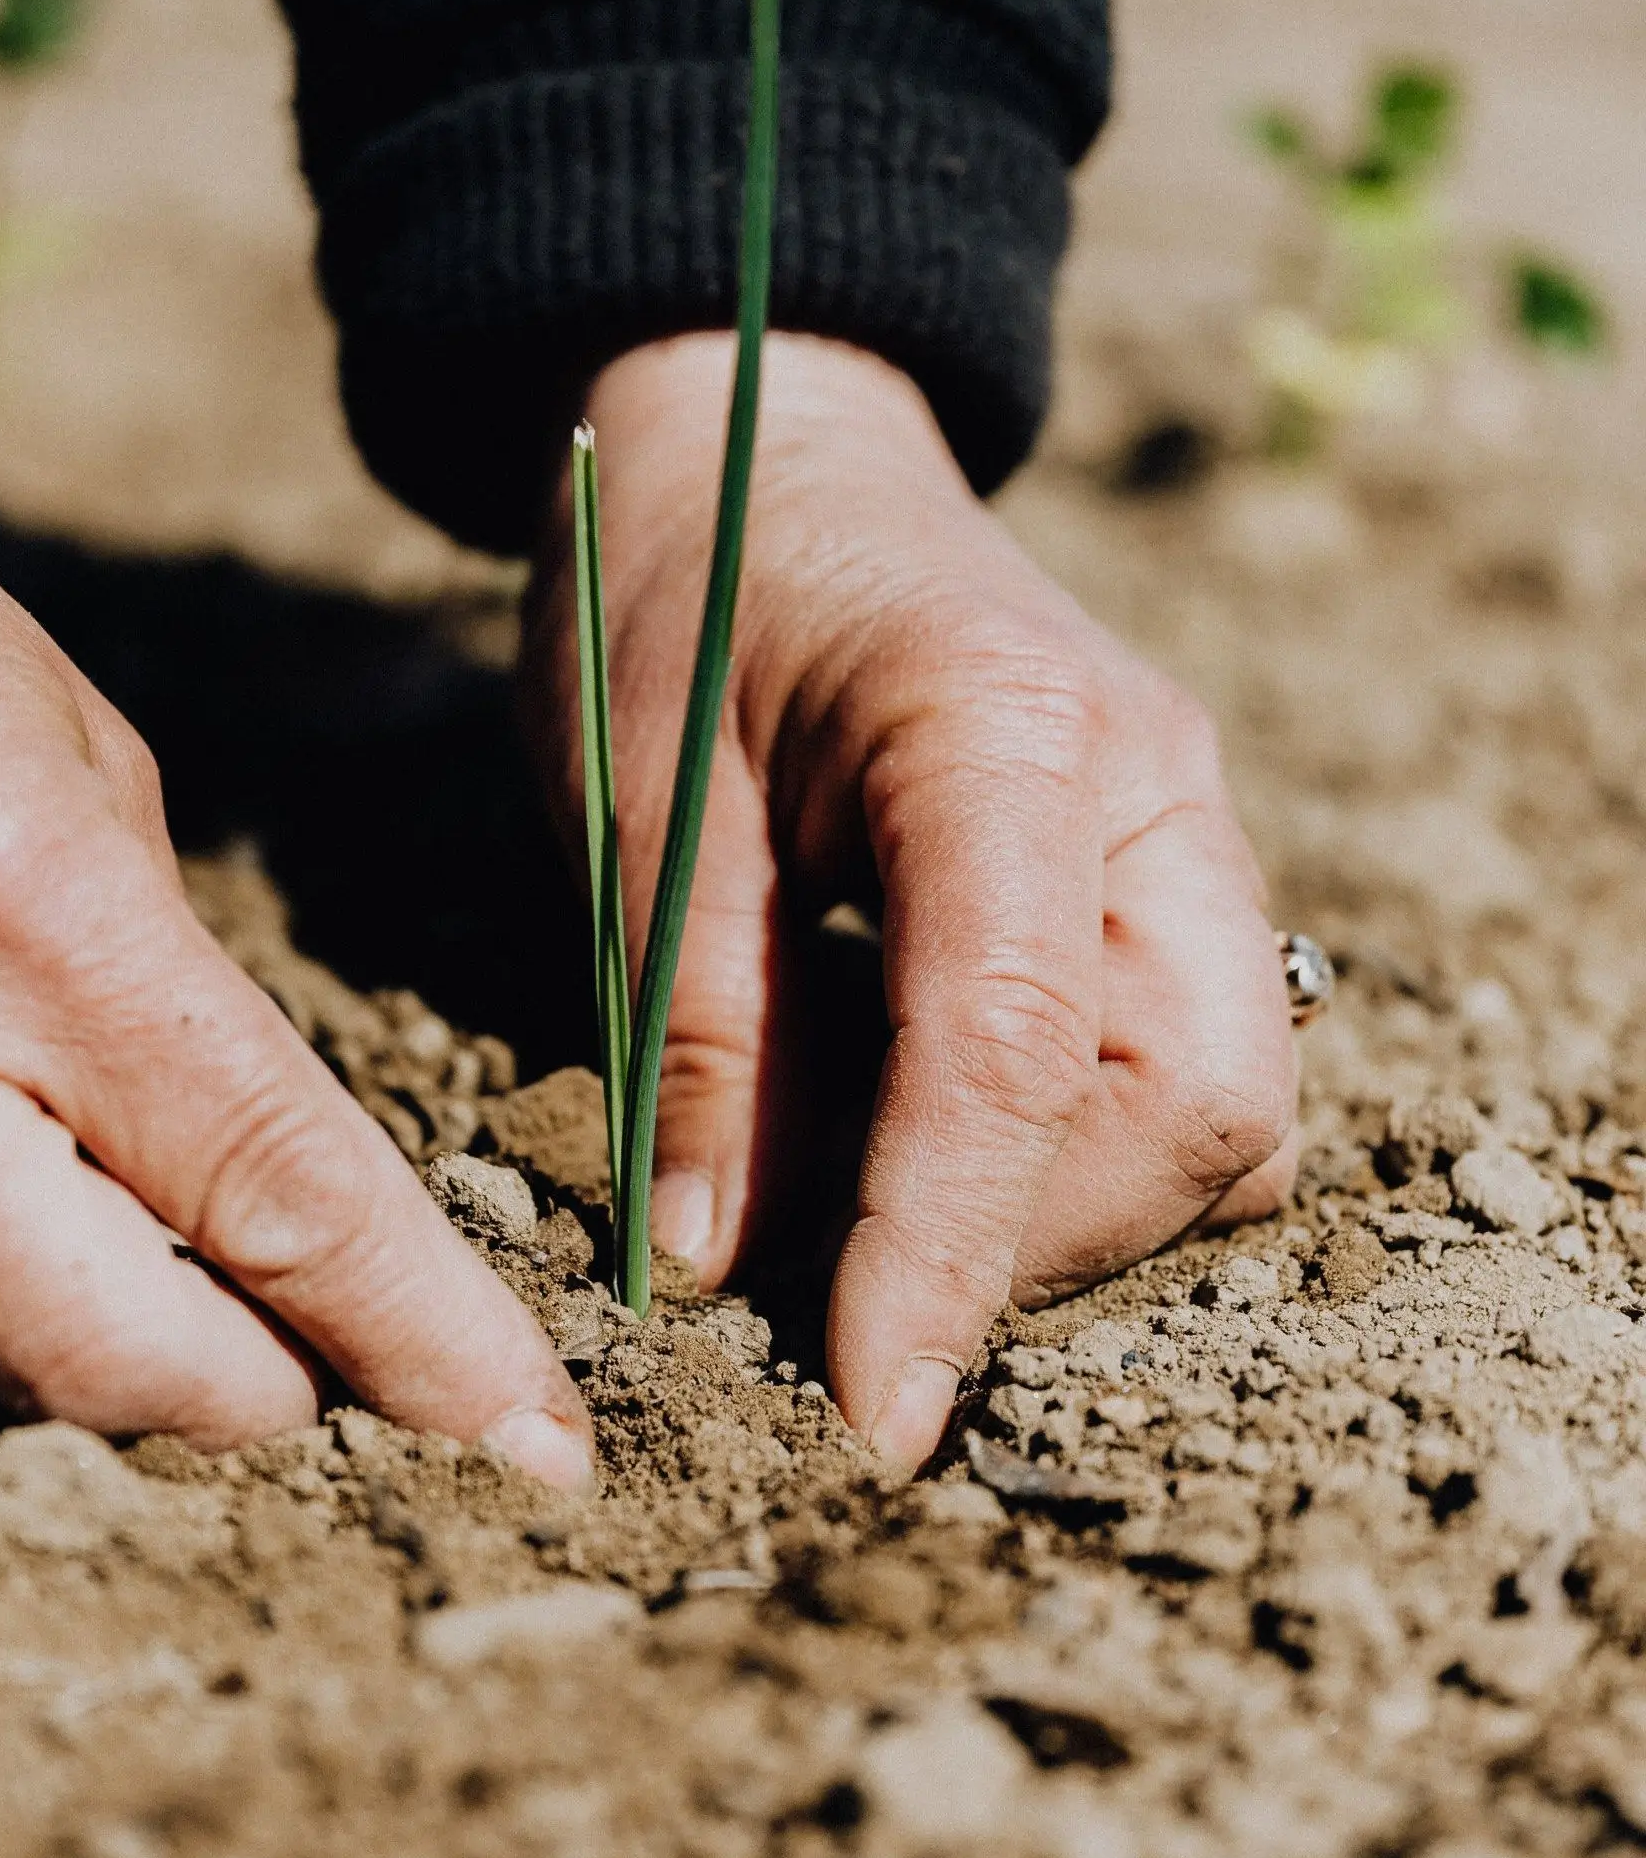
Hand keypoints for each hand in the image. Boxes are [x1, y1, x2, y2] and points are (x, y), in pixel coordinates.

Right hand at [0, 377, 590, 1486]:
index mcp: (40, 926)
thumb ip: (167, 988)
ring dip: (115, 1377)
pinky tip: (22, 1250)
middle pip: (117, 1364)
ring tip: (192, 1311)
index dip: (425, 1340)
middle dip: (265, 1404)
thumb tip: (240, 1163)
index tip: (531, 1434)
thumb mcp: (82, 771)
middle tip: (342, 1380)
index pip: (281, 1195)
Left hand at [524, 333, 1295, 1472]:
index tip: (874, 1413)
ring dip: (1057, 1212)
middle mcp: (1152, 785)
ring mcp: (1183, 828)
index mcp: (1005, 727)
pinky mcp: (1161, 876)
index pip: (1019, 1048)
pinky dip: (1064, 1154)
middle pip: (1198, 1107)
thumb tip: (721, 1265)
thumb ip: (698, 1027)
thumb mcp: (640, 796)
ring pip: (1219, 1112)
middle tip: (848, 1285)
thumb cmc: (677, 588)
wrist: (762, 444)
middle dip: (1032, 1241)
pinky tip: (919, 1132)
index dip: (950, 1253)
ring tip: (869, 1205)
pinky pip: (1179, 1073)